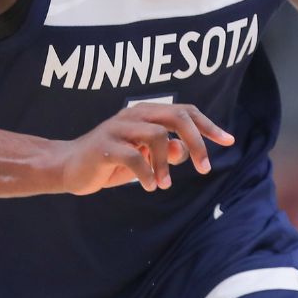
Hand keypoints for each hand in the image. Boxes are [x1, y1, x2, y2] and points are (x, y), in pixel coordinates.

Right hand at [60, 103, 234, 194]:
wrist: (69, 167)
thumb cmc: (110, 162)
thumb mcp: (144, 158)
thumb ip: (164, 152)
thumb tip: (181, 149)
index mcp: (146, 113)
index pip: (185, 111)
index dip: (208, 125)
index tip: (228, 141)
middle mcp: (133, 114)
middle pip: (176, 116)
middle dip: (196, 142)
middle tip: (205, 168)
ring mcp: (118, 128)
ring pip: (157, 135)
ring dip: (166, 165)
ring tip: (164, 184)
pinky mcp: (104, 146)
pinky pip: (133, 156)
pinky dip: (146, 173)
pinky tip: (149, 186)